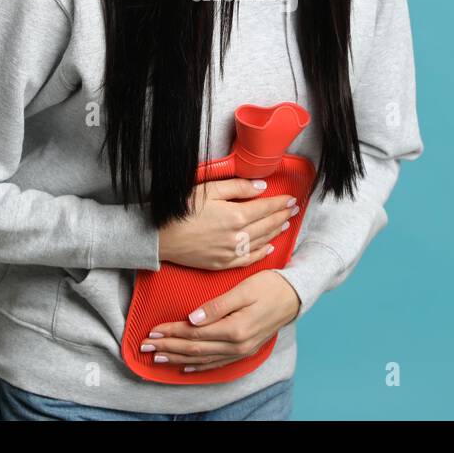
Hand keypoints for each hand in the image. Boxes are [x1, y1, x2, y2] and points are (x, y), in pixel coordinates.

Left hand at [139, 270, 301, 372]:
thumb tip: (192, 319)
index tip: (152, 330)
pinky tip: (185, 367)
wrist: (294, 296)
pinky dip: (199, 366)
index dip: (171, 333)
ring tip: (158, 357)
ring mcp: (241, 351)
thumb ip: (217, 306)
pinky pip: (217, 363)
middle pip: (194, 349)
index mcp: (234, 329)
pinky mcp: (244, 351)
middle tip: (146, 346)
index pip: (194, 334)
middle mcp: (237, 345)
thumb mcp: (243, 290)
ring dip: (177, 358)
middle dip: (167, 348)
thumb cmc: (269, 286)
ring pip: (202, 359)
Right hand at [157, 177, 298, 270]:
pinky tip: (269, 247)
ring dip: (275, 232)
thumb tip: (261, 188)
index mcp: (236, 216)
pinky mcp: (222, 264)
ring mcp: (230, 252)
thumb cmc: (182, 209)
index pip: (266, 208)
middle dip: (282, 216)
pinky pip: (248, 259)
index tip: (291, 199)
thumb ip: (238, 188)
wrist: (159, 236)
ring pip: (260, 242)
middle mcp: (237, 236)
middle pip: (267, 225)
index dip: (280, 203)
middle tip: (294, 210)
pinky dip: (261, 253)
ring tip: (285, 224)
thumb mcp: (209, 190)